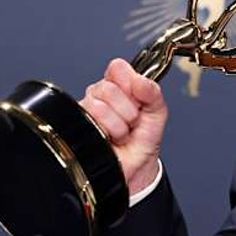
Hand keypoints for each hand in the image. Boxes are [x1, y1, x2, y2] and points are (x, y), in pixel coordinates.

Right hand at [79, 58, 168, 195]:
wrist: (137, 166)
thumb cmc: (144, 138)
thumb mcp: (157, 111)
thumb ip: (153, 92)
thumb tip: (140, 80)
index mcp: (120, 86)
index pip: (116, 68)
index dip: (129, 82)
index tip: (138, 96)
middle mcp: (100, 95)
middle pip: (107, 87)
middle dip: (128, 109)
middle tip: (132, 121)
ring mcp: (88, 111)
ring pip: (98, 105)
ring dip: (118, 124)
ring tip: (122, 132)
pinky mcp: (78, 127)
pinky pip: (90, 120)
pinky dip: (108, 132)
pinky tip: (111, 138)